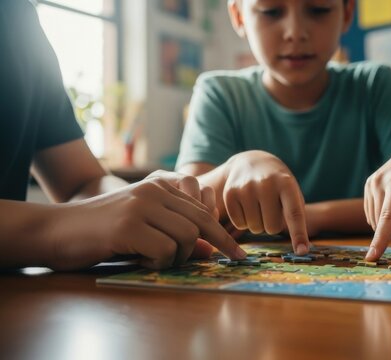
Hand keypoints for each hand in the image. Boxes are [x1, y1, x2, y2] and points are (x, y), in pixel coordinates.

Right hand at [46, 173, 245, 269]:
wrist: (55, 230)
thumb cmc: (102, 231)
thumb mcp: (145, 229)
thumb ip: (176, 233)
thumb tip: (210, 250)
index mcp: (159, 186)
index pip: (204, 210)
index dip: (223, 234)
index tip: (238, 253)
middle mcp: (154, 191)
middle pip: (202, 222)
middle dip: (220, 246)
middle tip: (233, 262)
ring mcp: (141, 206)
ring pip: (188, 238)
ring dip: (177, 258)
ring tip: (155, 259)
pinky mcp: (128, 226)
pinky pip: (165, 252)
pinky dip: (158, 265)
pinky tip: (140, 261)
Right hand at [219, 151, 309, 254]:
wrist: (251, 162)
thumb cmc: (277, 184)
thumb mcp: (291, 191)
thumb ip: (296, 215)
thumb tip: (301, 249)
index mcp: (286, 184)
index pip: (294, 214)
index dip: (298, 234)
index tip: (302, 252)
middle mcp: (266, 184)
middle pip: (271, 228)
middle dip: (272, 225)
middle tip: (270, 210)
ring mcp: (246, 188)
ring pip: (254, 228)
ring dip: (258, 223)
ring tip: (258, 205)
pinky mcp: (230, 193)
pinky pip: (239, 224)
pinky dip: (244, 221)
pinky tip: (246, 206)